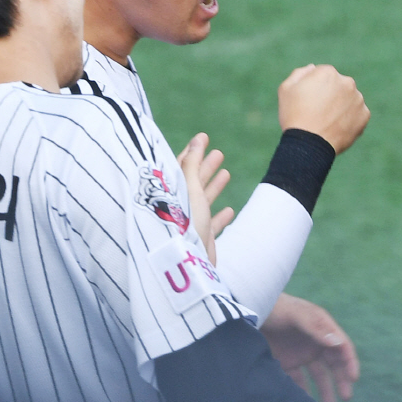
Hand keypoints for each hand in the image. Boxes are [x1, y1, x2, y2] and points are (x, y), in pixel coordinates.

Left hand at [177, 133, 234, 263]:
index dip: (191, 151)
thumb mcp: (190, 188)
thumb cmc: (185, 222)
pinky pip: (211, 225)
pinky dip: (220, 217)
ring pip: (202, 200)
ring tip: (226, 173)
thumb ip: (193, 164)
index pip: (179, 166)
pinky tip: (229, 211)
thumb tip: (198, 139)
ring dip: (214, 186)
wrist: (188, 264)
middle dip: (205, 166)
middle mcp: (179, 207)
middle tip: (218, 153)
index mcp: (171, 193)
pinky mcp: (200, 240)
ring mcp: (189, 224)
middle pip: (192, 182)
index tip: (203, 137)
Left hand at [262, 293, 359, 401]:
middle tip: (347, 397)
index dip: (350, 362)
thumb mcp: (295, 314)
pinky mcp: (287, 362)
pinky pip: (298, 381)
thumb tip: (338, 343)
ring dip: (325, 390)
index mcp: (322, 327)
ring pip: (318, 375)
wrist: (248, 310)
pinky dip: (303, 393)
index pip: (342, 346)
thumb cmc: (274, 307)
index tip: (353, 378)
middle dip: (342, 380)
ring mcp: (301, 353)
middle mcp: (315, 341)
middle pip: (334, 364)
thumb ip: (315, 327)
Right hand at [278, 65, 369, 153]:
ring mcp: (358, 99)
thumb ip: (300, 74)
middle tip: (318, 113)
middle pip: (338, 86)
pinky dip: (349, 120)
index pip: (324, 76)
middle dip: (331, 95)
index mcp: (328, 72)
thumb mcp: (286, 90)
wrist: (309, 145)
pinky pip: (357, 114)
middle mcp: (347, 82)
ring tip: (327, 122)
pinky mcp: (364, 115)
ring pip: (349, 100)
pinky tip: (336, 128)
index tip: (309, 102)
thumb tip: (313, 68)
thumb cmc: (294, 116)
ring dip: (341, 107)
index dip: (315, 89)